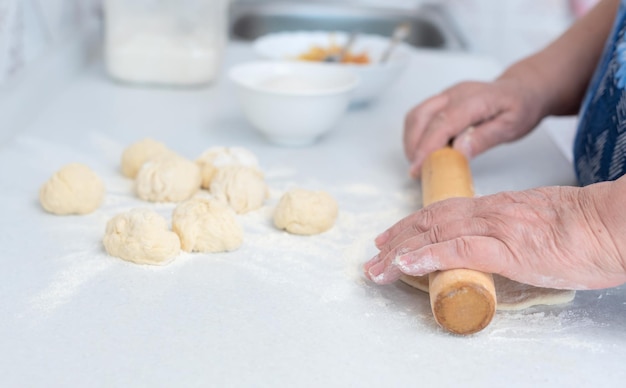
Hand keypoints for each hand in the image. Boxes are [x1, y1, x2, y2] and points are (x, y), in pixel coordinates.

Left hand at [363, 182, 625, 289]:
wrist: (612, 224)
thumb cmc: (583, 228)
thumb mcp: (537, 225)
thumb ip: (510, 233)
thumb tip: (493, 248)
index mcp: (495, 207)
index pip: (443, 212)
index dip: (413, 225)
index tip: (393, 238)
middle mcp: (488, 212)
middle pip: (430, 221)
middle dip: (397, 239)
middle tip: (373, 256)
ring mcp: (496, 229)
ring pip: (436, 234)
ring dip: (402, 252)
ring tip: (378, 266)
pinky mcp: (508, 248)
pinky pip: (459, 250)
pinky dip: (428, 256)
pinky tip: (407, 264)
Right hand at [404, 77, 544, 177]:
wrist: (522, 89)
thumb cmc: (520, 107)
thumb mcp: (511, 127)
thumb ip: (485, 138)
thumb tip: (459, 150)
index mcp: (475, 99)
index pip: (443, 122)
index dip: (427, 146)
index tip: (418, 167)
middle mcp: (456, 93)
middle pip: (422, 116)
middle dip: (413, 145)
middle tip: (416, 170)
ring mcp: (446, 95)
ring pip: (416, 114)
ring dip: (411, 140)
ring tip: (419, 162)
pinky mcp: (441, 100)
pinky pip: (420, 115)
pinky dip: (415, 134)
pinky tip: (424, 150)